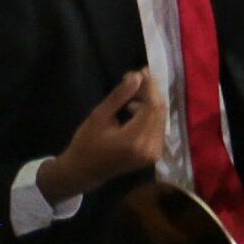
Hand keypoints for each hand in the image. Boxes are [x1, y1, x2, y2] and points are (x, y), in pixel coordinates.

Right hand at [39, 70, 165, 204]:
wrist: (83, 172)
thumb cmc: (86, 143)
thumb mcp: (99, 116)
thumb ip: (119, 96)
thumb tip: (137, 76)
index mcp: (135, 140)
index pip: (152, 106)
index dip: (150, 86)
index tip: (143, 70)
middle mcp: (150, 148)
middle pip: (159, 111)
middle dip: (151, 92)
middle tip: (138, 78)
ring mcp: (154, 153)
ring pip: (160, 118)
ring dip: (150, 102)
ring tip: (131, 95)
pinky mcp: (154, 154)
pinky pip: (158, 127)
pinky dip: (150, 114)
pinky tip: (135, 109)